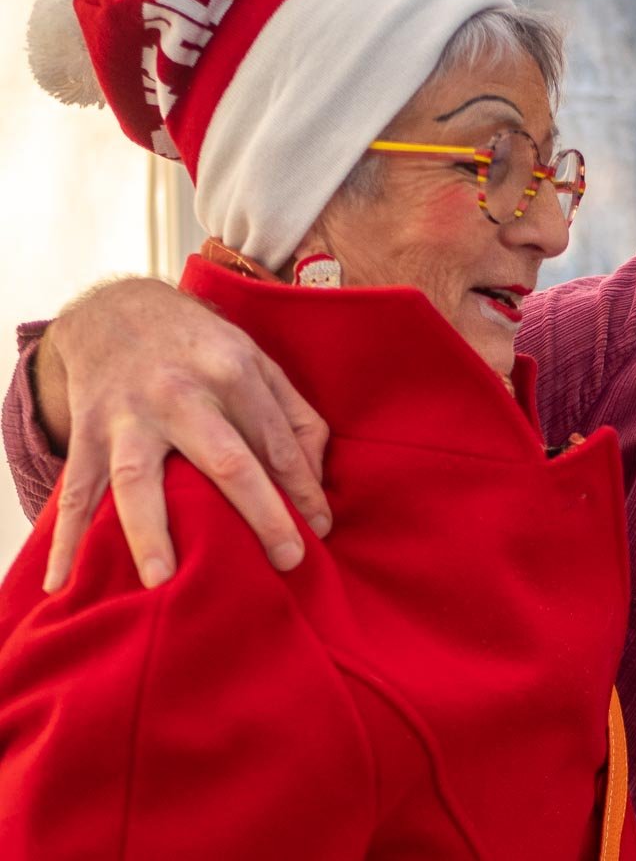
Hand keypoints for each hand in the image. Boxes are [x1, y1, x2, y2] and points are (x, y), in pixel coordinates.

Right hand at [35, 278, 329, 591]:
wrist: (117, 309)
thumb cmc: (203, 348)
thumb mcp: (258, 362)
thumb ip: (294, 415)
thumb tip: (315, 476)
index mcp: (233, 372)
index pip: (278, 443)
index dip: (303, 490)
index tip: (322, 530)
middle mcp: (181, 393)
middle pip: (226, 459)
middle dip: (259, 512)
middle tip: (288, 561)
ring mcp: (128, 415)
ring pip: (139, 477)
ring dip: (150, 530)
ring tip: (163, 579)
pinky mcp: (87, 432)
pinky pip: (74, 488)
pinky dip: (64, 536)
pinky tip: (60, 579)